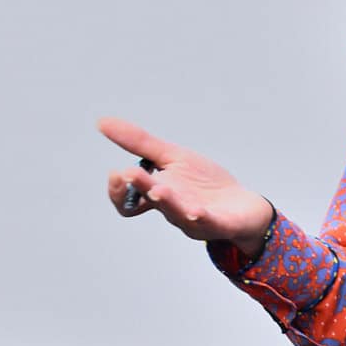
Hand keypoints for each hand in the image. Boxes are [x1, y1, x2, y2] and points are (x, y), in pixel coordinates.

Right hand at [99, 117, 273, 257]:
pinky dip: (200, 217)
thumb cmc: (205, 184)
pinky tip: (197, 210)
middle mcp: (172, 208)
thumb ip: (139, 143)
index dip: (118, 192)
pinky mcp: (219, 223)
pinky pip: (207, 223)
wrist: (243, 206)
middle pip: (151, 201)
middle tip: (129, 173)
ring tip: (159, 189)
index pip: (128, 202)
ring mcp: (194, 218)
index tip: (116, 173)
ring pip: (176, 212)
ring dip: (167, 201)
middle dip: (140, 186)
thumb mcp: (172, 156)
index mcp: (158, 193)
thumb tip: (102, 122)